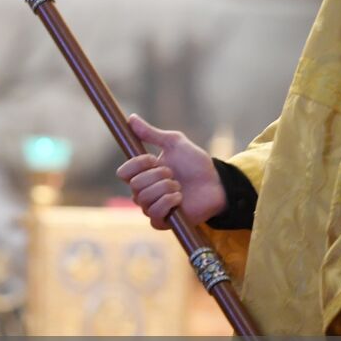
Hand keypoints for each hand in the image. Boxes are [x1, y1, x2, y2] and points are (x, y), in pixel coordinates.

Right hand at [116, 114, 226, 229]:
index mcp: (143, 174)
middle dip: (157, 176)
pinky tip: (180, 198)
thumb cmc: (196, 164)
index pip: (123, 172)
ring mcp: (152, 208)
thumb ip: (151, 133)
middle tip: (173, 174)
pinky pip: (154, 214)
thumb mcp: (174, 143)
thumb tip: (131, 118)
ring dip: (165, 188)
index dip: (137, 165)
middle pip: (134, 185)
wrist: (216, 183)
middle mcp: (143, 192)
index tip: (153, 159)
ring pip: (144, 199)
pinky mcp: (163, 222)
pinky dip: (168, 202)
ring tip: (179, 186)